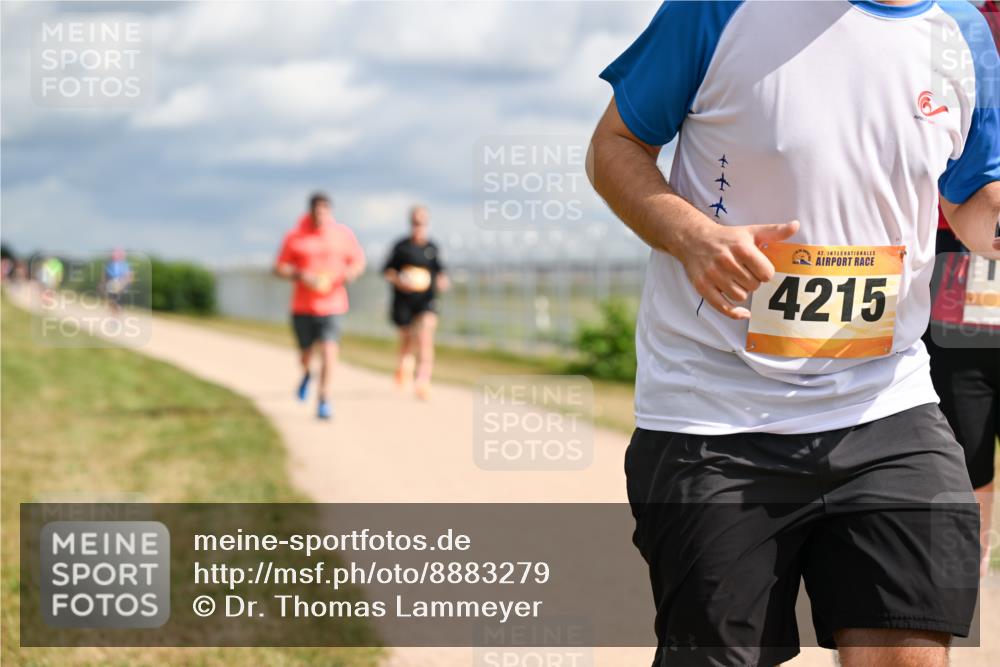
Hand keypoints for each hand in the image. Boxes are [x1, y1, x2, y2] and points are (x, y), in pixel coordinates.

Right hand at [677, 219, 798, 319]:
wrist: (693, 239)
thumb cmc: (726, 237)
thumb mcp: (750, 231)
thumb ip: (774, 231)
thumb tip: (796, 226)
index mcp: (742, 248)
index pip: (766, 273)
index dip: (765, 272)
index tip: (757, 267)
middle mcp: (727, 262)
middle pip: (754, 286)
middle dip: (752, 281)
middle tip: (744, 273)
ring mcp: (713, 276)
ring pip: (740, 296)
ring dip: (742, 291)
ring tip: (735, 280)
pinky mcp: (703, 287)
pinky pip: (723, 308)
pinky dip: (735, 313)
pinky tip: (743, 313)